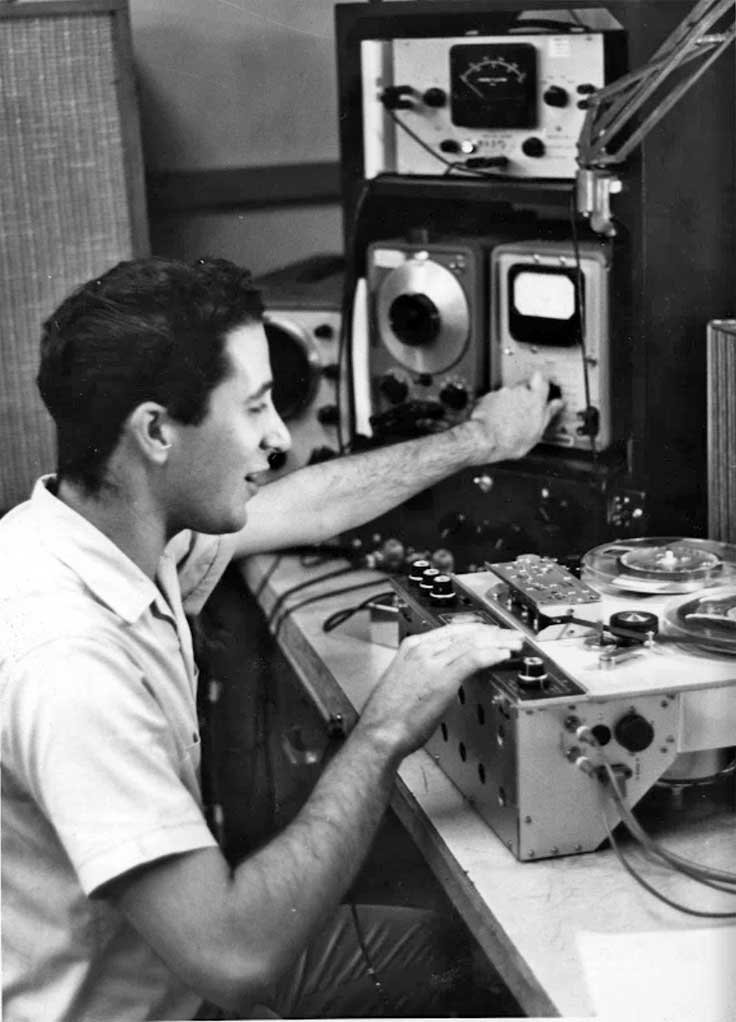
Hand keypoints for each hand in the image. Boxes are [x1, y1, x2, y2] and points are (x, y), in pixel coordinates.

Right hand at [357, 622, 522, 760]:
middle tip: (510, 634)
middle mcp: (422, 649)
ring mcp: (432, 662)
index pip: (450, 630)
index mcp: (411, 647)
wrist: (379, 732)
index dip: (475, 628)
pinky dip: (492, 654)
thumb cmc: (387, 716)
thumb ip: (423, 672)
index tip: (490, 631)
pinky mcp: (443, 678)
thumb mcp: (404, 682)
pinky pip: (474, 659)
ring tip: (515, 643)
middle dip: (492, 632)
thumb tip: (440, 675)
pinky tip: (504, 655)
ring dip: (499, 641)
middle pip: (465, 632)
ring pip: (473, 642)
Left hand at [462, 371, 564, 462]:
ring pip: (509, 394)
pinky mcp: (488, 396)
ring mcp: (502, 393)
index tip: (541, 390)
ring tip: (507, 421)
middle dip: (524, 397)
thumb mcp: (537, 432)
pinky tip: (496, 420)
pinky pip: (495, 399)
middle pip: (524, 386)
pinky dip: (496, 407)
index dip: (541, 383)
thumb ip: (548, 414)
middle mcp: (519, 391)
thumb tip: (557, 404)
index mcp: (535, 398)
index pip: (542, 380)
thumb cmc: (511, 439)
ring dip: (509, 403)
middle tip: (523, 413)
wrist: (485, 439)